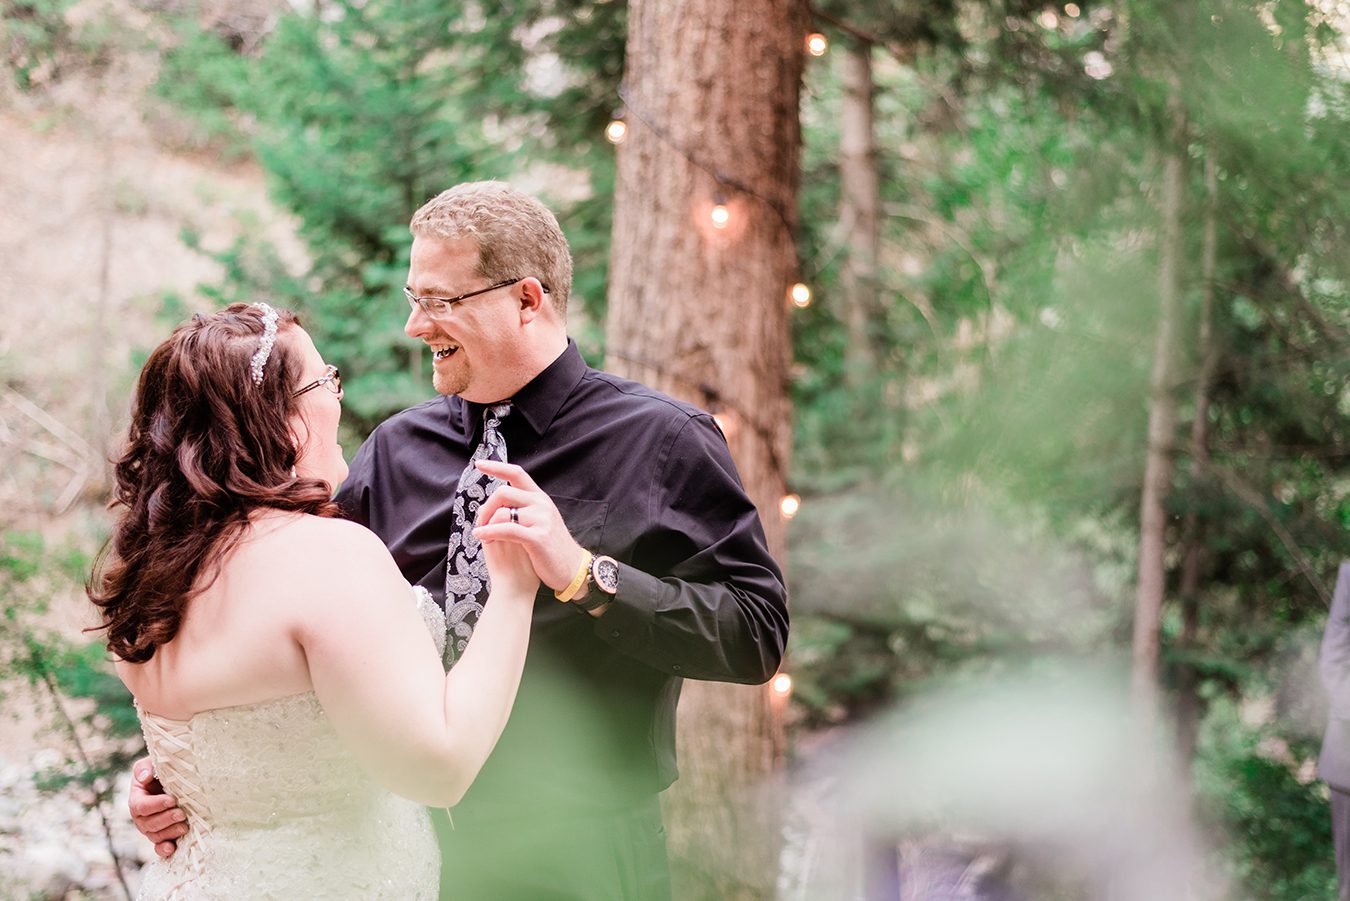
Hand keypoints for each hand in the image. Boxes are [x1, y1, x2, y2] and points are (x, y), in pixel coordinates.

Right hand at [128, 755, 185, 857]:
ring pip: (156, 835)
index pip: (141, 806)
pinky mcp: (162, 836)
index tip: (172, 800)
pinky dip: (164, 850)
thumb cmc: (162, 771)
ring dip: (170, 833)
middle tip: (182, 814)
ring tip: (185, 826)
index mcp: (137, 799)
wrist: (175, 780)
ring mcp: (151, 828)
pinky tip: (172, 849)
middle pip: (149, 824)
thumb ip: (144, 768)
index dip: (156, 805)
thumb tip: (145, 777)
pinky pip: (159, 847)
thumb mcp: (151, 764)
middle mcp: (141, 817)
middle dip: (166, 819)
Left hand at [473, 460, 587, 593]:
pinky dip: (489, 532)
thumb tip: (499, 503)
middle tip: (479, 522)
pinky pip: (506, 529)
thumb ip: (524, 508)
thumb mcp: (541, 520)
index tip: (479, 464)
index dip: (496, 467)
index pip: (517, 473)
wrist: (572, 568)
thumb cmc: (551, 547)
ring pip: (502, 512)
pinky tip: (481, 536)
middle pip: (503, 492)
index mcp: (540, 498)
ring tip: (482, 535)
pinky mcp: (538, 537)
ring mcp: (541, 520)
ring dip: (486, 524)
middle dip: (486, 507)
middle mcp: (541, 504)